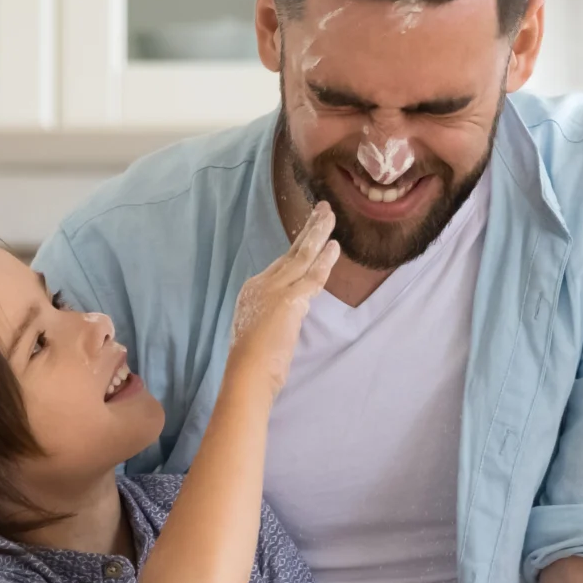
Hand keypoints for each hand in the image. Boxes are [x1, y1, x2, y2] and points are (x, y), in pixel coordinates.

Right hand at [228, 201, 337, 389]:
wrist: (247, 373)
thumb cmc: (253, 362)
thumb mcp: (259, 330)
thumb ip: (273, 315)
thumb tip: (287, 314)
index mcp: (253, 290)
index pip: (282, 265)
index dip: (299, 248)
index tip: (311, 233)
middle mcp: (262, 283)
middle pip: (291, 252)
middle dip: (309, 229)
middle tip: (323, 210)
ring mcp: (275, 289)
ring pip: (302, 255)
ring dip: (318, 233)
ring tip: (330, 215)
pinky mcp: (290, 299)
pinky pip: (312, 275)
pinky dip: (325, 260)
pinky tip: (335, 246)